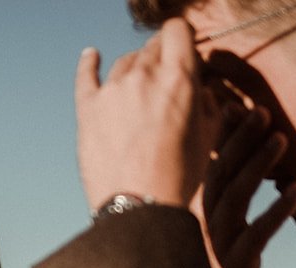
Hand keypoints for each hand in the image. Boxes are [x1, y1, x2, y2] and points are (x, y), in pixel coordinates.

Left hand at [75, 20, 220, 210]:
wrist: (139, 208)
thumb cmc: (178, 177)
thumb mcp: (208, 138)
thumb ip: (207, 103)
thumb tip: (200, 88)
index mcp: (178, 79)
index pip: (178, 31)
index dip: (181, 39)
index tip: (183, 53)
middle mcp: (144, 76)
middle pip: (152, 47)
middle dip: (161, 58)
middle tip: (164, 81)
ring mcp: (112, 91)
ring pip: (125, 62)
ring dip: (135, 69)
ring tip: (140, 88)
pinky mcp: (88, 109)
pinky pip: (87, 75)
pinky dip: (90, 63)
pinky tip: (92, 56)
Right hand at [194, 101, 295, 267]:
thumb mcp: (216, 231)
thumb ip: (222, 198)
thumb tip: (236, 164)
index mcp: (198, 210)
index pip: (210, 165)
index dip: (224, 136)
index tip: (238, 105)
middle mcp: (204, 222)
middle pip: (222, 172)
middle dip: (242, 140)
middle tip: (263, 111)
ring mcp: (218, 242)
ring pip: (238, 196)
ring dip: (260, 165)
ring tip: (282, 140)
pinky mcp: (237, 263)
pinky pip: (258, 232)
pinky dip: (278, 210)